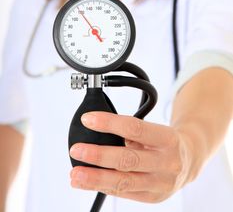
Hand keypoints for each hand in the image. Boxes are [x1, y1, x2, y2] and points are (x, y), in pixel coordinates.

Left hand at [69, 111, 193, 202]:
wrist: (190, 161)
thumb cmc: (166, 142)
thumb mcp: (156, 130)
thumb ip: (132, 133)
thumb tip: (98, 134)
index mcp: (167, 139)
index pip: (135, 129)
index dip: (109, 123)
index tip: (88, 119)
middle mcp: (167, 163)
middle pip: (128, 160)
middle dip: (99, 155)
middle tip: (77, 150)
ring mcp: (161, 184)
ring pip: (124, 182)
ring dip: (96, 178)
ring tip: (76, 175)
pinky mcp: (153, 198)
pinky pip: (125, 193)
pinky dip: (103, 187)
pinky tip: (88, 182)